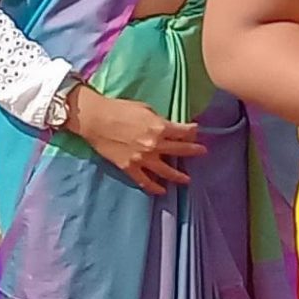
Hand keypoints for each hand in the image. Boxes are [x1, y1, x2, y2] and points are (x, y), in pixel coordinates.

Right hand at [67, 84, 205, 193]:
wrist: (95, 119)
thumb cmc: (119, 109)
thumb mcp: (144, 108)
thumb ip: (159, 120)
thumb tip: (168, 127)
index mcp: (159, 127)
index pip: (184, 132)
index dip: (192, 131)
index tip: (196, 131)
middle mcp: (154, 145)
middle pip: (180, 150)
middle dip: (194, 150)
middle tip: (202, 152)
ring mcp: (143, 159)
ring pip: (166, 171)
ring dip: (179, 176)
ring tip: (187, 179)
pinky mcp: (130, 167)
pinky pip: (145, 181)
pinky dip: (154, 187)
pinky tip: (162, 190)